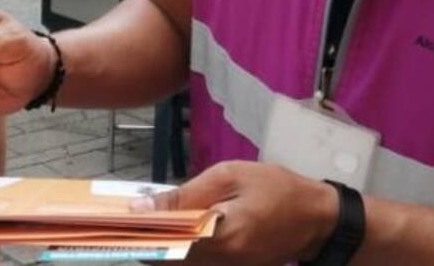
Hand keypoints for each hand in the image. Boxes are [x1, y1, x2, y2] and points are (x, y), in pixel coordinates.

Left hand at [133, 161, 338, 264]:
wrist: (316, 219)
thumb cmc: (276, 188)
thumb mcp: (231, 176)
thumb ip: (188, 193)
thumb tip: (144, 207)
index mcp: (222, 237)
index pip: (167, 245)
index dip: (140, 235)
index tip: (116, 223)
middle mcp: (221, 263)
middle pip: (168, 262)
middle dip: (146, 243)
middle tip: (125, 223)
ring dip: (160, 249)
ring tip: (144, 226)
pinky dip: (179, 253)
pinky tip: (173, 233)